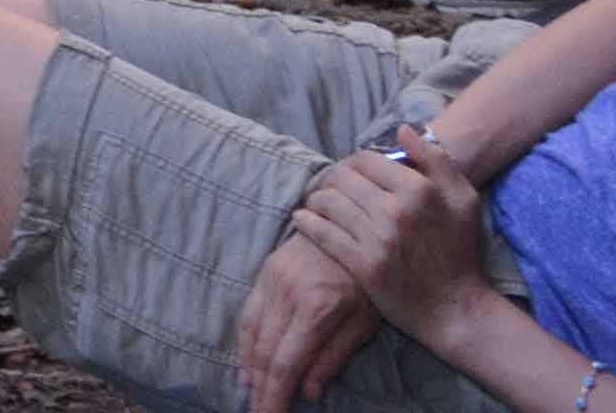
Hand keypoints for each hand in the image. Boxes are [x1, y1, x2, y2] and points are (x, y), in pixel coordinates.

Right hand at [231, 225, 380, 412]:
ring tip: (252, 394)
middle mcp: (287, 293)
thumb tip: (310, 392)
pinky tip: (247, 361)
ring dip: (250, 368)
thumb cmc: (369, 276)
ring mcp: (272, 279)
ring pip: (253, 333)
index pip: (285, 364)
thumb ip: (334, 356)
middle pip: (264, 353)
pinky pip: (249, 311)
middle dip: (261, 389)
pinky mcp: (267, 269)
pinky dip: (246, 341)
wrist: (355, 220)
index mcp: (315, 308)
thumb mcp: (365, 320)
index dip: (275, 396)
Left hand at [288, 139, 501, 348]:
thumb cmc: (460, 251)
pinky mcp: (363, 266)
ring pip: (328, 203)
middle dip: (334, 179)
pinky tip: (303, 218)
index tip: (355, 173)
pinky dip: (307, 222)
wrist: (457, 308)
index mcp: (419, 190)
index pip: (365, 159)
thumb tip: (403, 128)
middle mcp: (395, 211)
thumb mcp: (463, 199)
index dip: (356, 163)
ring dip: (318, 199)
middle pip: (342, 178)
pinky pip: (323, 234)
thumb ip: (436, 159)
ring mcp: (378, 240)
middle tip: (334, 187)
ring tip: (320, 202)